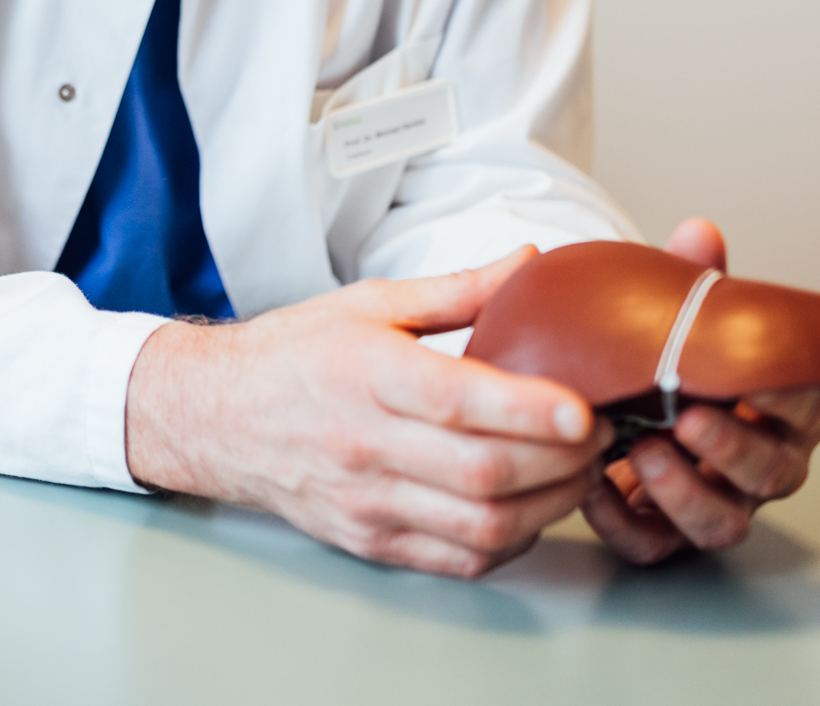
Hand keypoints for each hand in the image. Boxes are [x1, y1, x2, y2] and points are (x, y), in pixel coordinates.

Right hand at [124, 248, 610, 577]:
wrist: (216, 415)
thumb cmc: (293, 355)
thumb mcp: (368, 302)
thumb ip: (457, 290)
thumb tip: (529, 262)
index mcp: (367, 373)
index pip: (460, 403)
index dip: (531, 410)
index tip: (586, 407)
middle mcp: (366, 443)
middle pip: (484, 473)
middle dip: (562, 460)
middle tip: (603, 435)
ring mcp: (368, 500)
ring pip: (481, 525)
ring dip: (549, 506)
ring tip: (579, 472)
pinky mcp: (371, 539)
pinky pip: (458, 558)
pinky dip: (510, 541)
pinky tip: (530, 508)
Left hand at [579, 218, 819, 564]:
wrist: (616, 399)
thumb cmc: (669, 360)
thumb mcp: (680, 318)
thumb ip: (694, 283)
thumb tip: (699, 232)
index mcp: (782, 408)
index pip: (808, 408)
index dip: (789, 398)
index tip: (755, 379)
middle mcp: (763, 463)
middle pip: (772, 472)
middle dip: (732, 447)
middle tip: (687, 417)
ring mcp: (719, 503)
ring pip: (723, 522)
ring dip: (685, 493)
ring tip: (643, 452)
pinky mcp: (668, 534)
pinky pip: (655, 544)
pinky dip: (625, 524)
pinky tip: (594, 490)